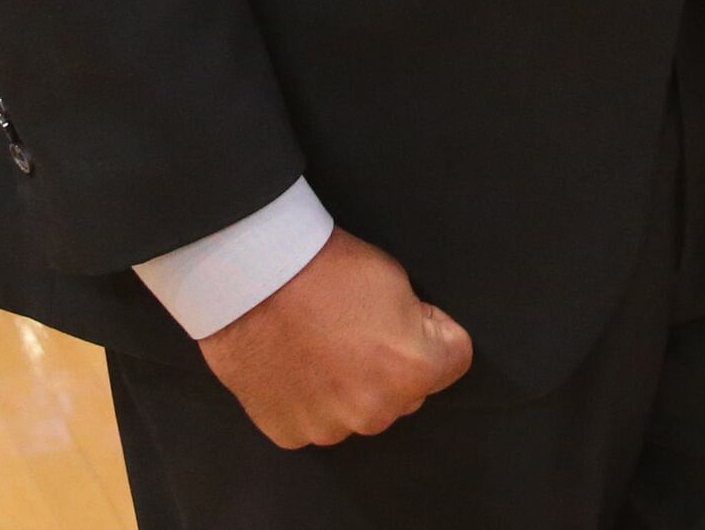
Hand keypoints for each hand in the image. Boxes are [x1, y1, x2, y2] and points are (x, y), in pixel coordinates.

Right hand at [200, 227, 471, 447]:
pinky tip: (294, 365)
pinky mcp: (290, 434)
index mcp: (413, 372)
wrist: (250, 278)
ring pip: (358, 411)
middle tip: (354, 329)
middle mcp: (376, 412)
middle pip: (406, 392)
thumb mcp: (396, 280)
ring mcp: (330, 428)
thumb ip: (417, 325)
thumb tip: (415, 344)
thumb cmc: (325, 270)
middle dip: (391, 366)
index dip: (434, 330)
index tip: (406, 316)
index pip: (454, 359)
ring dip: (349, 389)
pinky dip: (309, 400)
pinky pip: (315, 421)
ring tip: (318, 346)